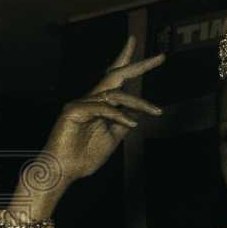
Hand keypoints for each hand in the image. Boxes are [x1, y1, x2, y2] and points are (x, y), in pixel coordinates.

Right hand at [12, 36, 164, 219]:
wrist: (65, 171)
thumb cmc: (85, 156)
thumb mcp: (113, 137)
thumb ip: (124, 122)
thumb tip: (139, 113)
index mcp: (100, 103)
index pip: (118, 80)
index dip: (133, 65)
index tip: (156, 57)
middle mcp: (91, 99)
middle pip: (117, 75)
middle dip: (139, 65)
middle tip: (161, 57)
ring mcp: (82, 103)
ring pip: (115, 94)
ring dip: (139, 102)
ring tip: (156, 111)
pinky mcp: (74, 110)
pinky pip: (103, 108)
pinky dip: (120, 115)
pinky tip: (132, 124)